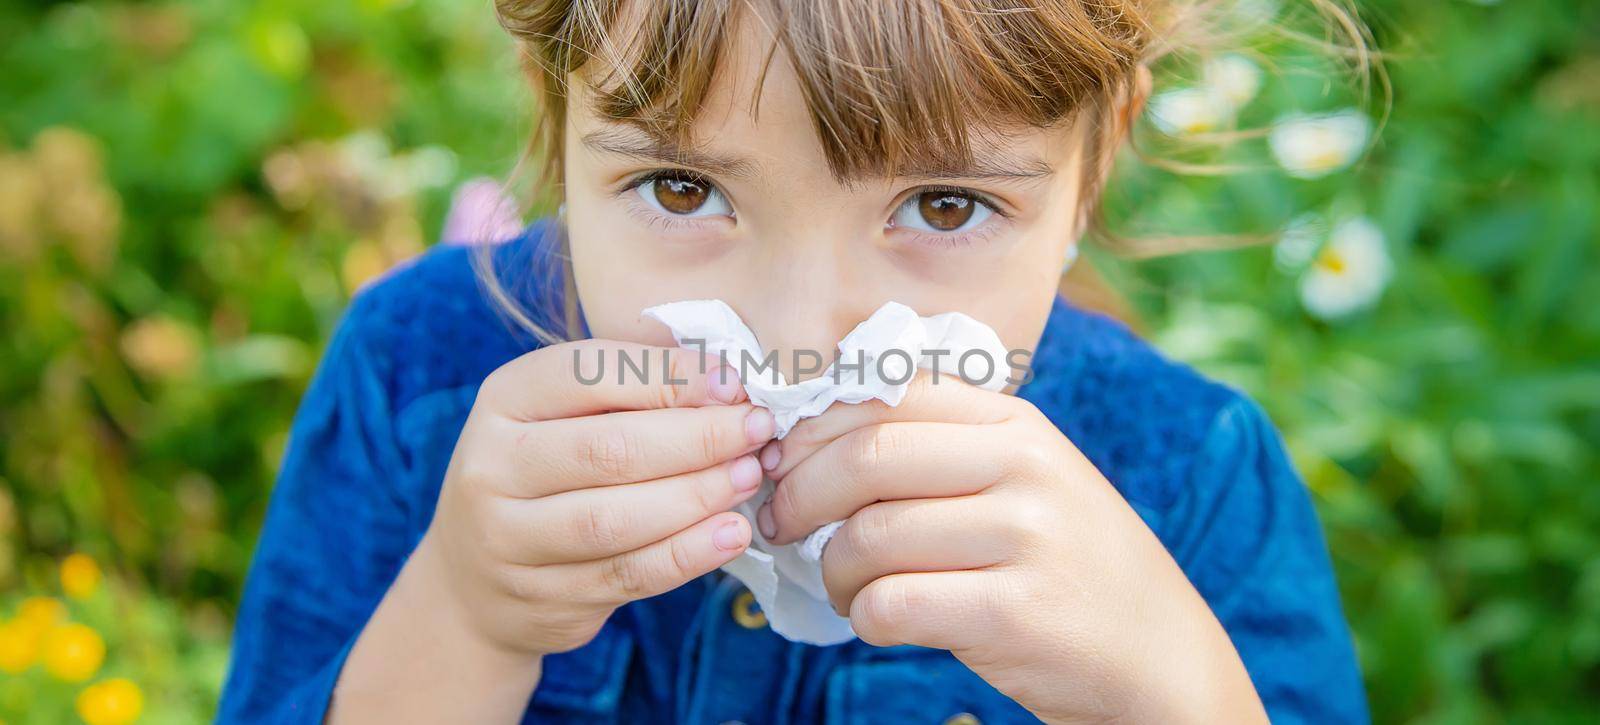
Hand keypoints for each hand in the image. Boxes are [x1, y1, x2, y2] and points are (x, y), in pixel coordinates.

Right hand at [416, 340, 774, 657]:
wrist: (473, 579)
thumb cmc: (545, 471)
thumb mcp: (563, 415)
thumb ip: (632, 390)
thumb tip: (726, 378)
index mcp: (503, 400)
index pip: (586, 374)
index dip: (667, 376)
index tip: (735, 381)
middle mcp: (492, 467)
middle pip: (608, 450)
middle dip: (697, 437)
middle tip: (757, 430)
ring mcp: (509, 540)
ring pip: (615, 519)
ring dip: (696, 496)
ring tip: (749, 476)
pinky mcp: (542, 598)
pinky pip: (627, 574)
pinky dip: (687, 555)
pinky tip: (730, 535)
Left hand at [757, 373, 1266, 722]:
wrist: (1158, 653)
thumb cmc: (1066, 563)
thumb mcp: (1026, 476)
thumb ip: (943, 444)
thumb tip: (814, 430)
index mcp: (1016, 422)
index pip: (886, 393)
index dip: (813, 427)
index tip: (782, 462)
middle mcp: (1024, 466)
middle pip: (866, 458)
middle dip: (800, 495)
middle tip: (782, 526)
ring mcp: (1025, 537)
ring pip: (870, 536)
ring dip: (831, 569)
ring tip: (842, 585)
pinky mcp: (1015, 611)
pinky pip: (892, 603)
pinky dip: (863, 617)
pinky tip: (877, 620)